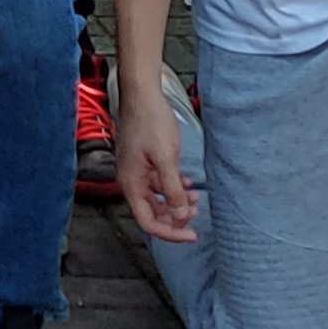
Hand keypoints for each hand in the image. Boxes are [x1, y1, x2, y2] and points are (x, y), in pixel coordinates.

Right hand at [114, 71, 196, 244]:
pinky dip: (173, 187)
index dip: (170, 232)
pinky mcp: (143, 161)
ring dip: (176, 202)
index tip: (191, 234)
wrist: (142, 94)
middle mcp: (131, 181)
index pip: (148, 222)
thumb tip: (181, 215)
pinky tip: (188, 183)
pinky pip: (158, 183)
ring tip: (196, 199)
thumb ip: (172, 189)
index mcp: (131, 184)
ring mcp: (137, 171)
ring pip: (156, 198)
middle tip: (196, 215)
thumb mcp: (166, 158)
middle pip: (151, 213)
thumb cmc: (149, 121)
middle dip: (174, 218)